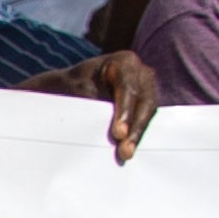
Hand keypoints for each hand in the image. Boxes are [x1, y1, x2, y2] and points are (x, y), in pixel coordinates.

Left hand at [16, 50, 158, 160]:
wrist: (71, 89)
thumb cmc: (73, 85)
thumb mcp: (78, 89)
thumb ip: (94, 104)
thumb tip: (111, 131)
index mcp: (125, 62)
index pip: (128, 88)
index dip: (125, 112)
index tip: (118, 133)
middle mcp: (142, 75)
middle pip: (144, 103)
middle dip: (135, 128)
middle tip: (125, 151)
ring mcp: (147, 91)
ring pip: (147, 115)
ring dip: (137, 136)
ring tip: (125, 155)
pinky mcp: (144, 108)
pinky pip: (144, 122)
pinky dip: (136, 136)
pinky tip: (128, 152)